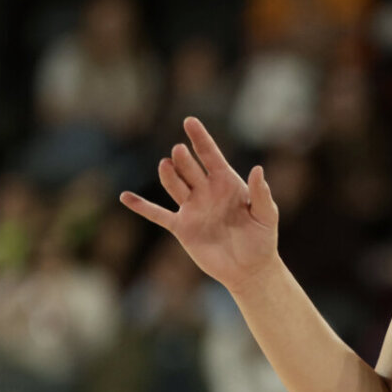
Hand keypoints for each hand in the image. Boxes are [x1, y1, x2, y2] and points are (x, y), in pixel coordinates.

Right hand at [120, 117, 279, 293]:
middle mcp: (206, 191)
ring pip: (175, 185)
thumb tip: (258, 170)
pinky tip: (125, 197)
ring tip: (166, 165)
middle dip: (184, 160)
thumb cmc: (262, 240)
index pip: (211, 156)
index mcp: (227, 183)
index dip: (200, 139)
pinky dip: (142, 206)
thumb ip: (261, 194)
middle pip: (190, 169)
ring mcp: (192, 208)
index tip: (189, 121)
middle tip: (179, 152)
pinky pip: (158, 215)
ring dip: (169, 175)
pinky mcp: (182, 227)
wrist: (250, 270)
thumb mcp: (267, 216)